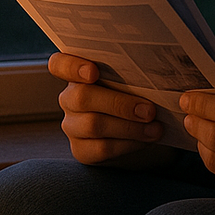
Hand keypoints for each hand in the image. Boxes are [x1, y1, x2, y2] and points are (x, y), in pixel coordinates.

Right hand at [48, 52, 175, 167]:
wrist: (142, 128)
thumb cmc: (137, 94)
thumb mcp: (133, 79)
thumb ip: (132, 72)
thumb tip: (153, 70)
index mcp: (77, 73)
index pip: (59, 64)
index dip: (71, 67)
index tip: (93, 71)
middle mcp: (69, 98)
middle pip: (82, 97)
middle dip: (119, 104)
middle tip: (149, 110)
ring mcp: (72, 125)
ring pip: (93, 125)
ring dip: (130, 127)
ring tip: (155, 128)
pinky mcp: (81, 150)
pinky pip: (102, 147)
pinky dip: (129, 144)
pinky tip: (146, 140)